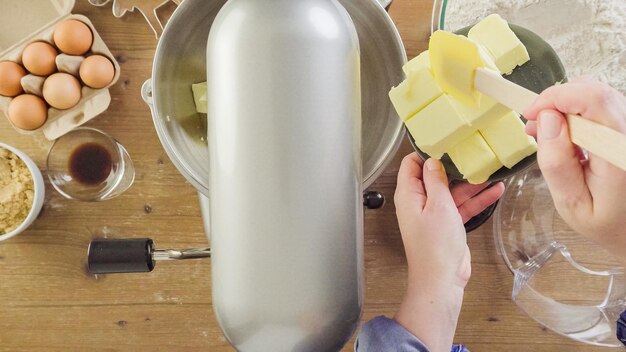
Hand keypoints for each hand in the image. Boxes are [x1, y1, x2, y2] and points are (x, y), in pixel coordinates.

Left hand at [393, 154, 503, 351]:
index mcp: (408, 195)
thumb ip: (436, 180)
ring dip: (471, 183)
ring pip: (453, 191)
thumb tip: (432, 160)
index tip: (444, 141)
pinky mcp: (448, 224)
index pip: (411, 164)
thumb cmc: (435, 246)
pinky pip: (462, 206)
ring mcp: (434, 213)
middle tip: (473, 151)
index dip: (426, 152)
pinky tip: (496, 190)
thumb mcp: (438, 205)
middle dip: (454, 165)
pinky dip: (477, 199)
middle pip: (435, 176)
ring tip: (491, 169)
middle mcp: (419, 202)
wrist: (442, 279)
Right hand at [524, 79, 625, 261]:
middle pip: (594, 90)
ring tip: (546, 133)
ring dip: (565, 106)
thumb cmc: (606, 222)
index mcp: (618, 152)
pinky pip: (602, 107)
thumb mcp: (571, 203)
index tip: (530, 114)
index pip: (592, 99)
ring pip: (597, 95)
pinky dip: (577, 113)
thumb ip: (556, 163)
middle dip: (556, 100)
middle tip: (533, 125)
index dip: (555, 97)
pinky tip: (565, 135)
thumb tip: (547, 119)